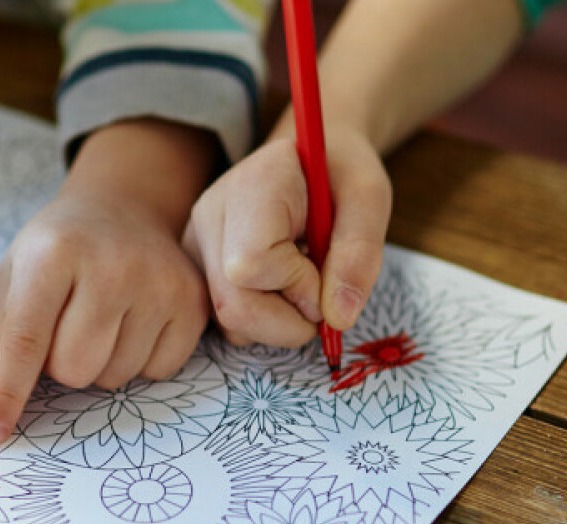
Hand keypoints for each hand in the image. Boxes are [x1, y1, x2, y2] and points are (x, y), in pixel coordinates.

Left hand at [0, 119, 214, 445]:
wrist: (122, 211)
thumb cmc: (59, 251)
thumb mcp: (16, 273)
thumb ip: (5, 333)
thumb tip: (4, 403)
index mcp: (54, 253)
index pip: (26, 338)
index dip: (7, 392)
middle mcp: (111, 265)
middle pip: (74, 370)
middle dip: (60, 363)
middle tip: (66, 325)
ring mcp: (159, 284)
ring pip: (114, 377)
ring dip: (100, 361)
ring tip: (102, 317)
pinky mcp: (192, 303)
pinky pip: (156, 372)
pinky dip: (138, 359)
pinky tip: (134, 321)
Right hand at [183, 129, 391, 346]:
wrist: (308, 158)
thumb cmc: (340, 173)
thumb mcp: (369, 198)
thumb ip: (360, 254)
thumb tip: (338, 318)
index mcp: (252, 184)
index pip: (252, 264)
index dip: (298, 284)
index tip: (324, 263)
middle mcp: (210, 213)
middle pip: (233, 306)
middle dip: (290, 320)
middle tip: (320, 291)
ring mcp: (197, 243)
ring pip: (228, 322)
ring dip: (278, 322)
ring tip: (299, 280)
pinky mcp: (197, 267)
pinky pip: (226, 321)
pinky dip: (263, 320)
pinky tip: (279, 286)